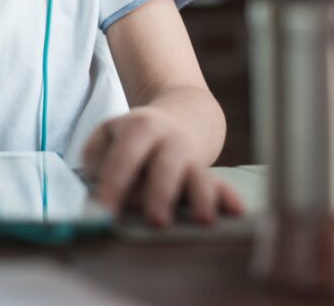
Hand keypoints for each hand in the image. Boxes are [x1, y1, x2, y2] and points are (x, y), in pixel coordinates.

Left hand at [81, 107, 243, 226]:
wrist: (184, 115)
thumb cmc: (134, 135)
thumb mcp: (108, 134)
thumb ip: (96, 157)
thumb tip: (102, 185)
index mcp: (139, 127)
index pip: (124, 157)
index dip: (114, 183)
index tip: (105, 209)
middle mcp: (168, 141)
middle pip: (164, 166)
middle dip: (160, 193)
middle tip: (156, 220)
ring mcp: (191, 157)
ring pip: (198, 176)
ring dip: (201, 197)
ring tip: (203, 219)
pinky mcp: (209, 172)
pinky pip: (221, 185)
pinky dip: (229, 198)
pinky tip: (237, 211)